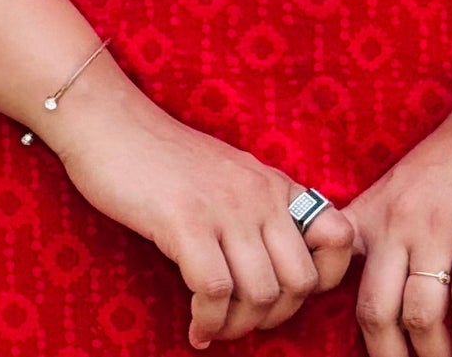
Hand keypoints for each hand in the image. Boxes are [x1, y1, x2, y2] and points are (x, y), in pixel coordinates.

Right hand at [43, 60, 356, 345]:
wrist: (111, 124)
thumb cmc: (165, 161)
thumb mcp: (231, 177)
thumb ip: (261, 210)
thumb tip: (281, 266)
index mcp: (275, 184)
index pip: (341, 236)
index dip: (325, 279)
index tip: (285, 296)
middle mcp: (260, 193)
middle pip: (302, 282)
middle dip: (275, 317)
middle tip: (241, 321)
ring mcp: (225, 207)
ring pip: (261, 294)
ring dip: (237, 327)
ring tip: (214, 326)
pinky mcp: (185, 221)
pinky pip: (215, 291)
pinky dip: (208, 321)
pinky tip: (195, 326)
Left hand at [340, 88, 451, 355]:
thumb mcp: (403, 181)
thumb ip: (378, 222)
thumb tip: (362, 277)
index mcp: (376, 209)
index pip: (343, 279)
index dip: (349, 326)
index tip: (367, 355)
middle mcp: (401, 220)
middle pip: (377, 311)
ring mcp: (441, 227)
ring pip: (421, 315)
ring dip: (432, 355)